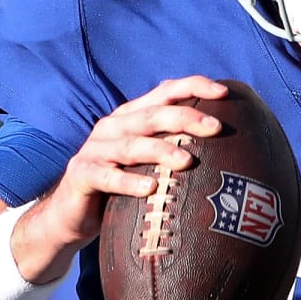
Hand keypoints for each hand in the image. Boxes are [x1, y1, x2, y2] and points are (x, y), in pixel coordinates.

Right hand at [20, 76, 229, 279]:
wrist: (71, 213)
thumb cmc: (121, 186)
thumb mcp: (148, 163)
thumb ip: (174, 149)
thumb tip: (229, 150)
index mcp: (132, 117)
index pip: (165, 92)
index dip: (193, 87)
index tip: (224, 92)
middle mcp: (113, 126)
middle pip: (153, 115)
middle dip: (186, 118)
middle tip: (215, 128)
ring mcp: (95, 149)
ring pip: (132, 144)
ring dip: (161, 150)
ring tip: (186, 161)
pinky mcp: (81, 174)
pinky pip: (106, 176)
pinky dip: (128, 181)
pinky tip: (149, 188)